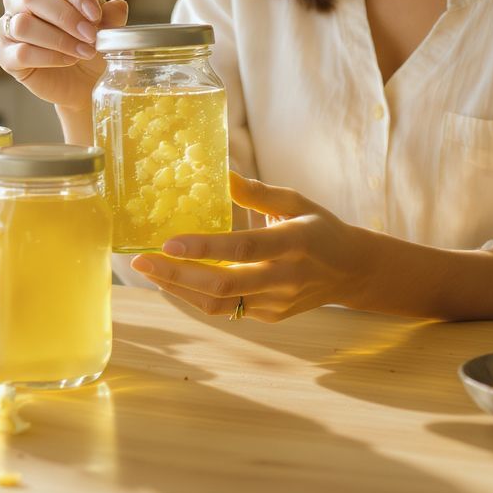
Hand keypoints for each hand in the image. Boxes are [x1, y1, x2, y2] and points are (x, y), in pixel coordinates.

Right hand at [0, 0, 127, 112]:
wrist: (84, 80)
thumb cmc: (90, 43)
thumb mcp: (107, 27)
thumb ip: (111, 16)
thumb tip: (118, 7)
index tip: (95, 13)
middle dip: (66, 16)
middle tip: (91, 36)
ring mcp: (8, 26)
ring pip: (23, 24)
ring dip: (59, 39)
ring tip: (84, 51)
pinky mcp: (5, 55)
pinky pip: (21, 52)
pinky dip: (49, 57)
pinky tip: (69, 61)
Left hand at [129, 172, 367, 321]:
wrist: (351, 271)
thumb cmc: (320, 227)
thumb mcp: (297, 201)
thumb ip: (259, 192)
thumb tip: (222, 175)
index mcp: (294, 243)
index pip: (243, 248)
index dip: (204, 248)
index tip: (168, 242)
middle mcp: (284, 278)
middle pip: (222, 285)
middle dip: (175, 275)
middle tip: (140, 261)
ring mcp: (276, 303)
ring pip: (218, 305)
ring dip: (179, 289)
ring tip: (149, 271)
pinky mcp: (269, 317)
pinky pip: (226, 311)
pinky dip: (196, 297)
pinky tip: (175, 280)